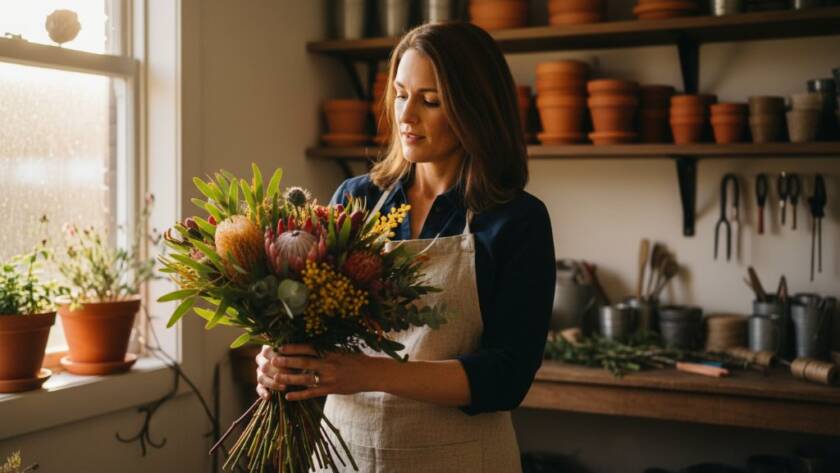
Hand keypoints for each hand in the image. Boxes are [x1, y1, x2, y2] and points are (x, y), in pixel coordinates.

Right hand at [256, 345, 298, 399]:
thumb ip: (294, 350)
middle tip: (291, 375)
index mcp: (267, 349)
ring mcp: (260, 373)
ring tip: (285, 387)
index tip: (288, 359)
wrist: (299, 370)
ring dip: (273, 383)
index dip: (277, 356)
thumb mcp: (297, 352)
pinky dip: (263, 393)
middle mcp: (261, 360)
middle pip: (264, 366)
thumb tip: (294, 349)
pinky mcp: (261, 384)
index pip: (266, 351)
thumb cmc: (299, 357)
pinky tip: (268, 396)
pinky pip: (259, 389)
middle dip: (278, 371)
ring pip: (261, 378)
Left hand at [259, 344, 383, 401]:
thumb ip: (325, 348)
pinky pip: (312, 393)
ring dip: (289, 378)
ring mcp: (329, 378)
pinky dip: (299, 395)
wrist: (371, 374)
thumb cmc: (355, 359)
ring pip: (305, 379)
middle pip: (304, 363)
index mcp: (330, 352)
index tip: (280, 346)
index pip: (309, 348)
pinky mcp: (331, 390)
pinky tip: (287, 396)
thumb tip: (307, 344)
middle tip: (272, 360)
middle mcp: (328, 364)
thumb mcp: (341, 350)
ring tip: (276, 378)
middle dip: (287, 362)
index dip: (293, 347)